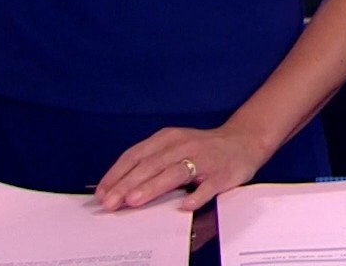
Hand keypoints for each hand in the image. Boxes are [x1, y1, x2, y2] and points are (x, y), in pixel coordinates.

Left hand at [94, 124, 266, 212]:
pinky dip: (197, 196)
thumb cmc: (202, 149)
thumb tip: (119, 188)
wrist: (244, 140)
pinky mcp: (222, 173)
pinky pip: (208, 186)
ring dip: (153, 187)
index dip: (117, 173)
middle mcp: (184, 145)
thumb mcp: (174, 147)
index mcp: (168, 138)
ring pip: (175, 173)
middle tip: (110, 202)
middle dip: (128, 184)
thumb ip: (151, 163)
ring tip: (134, 201)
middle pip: (151, 165)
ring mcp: (204, 159)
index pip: (136, 155)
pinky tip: (185, 206)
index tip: (101, 192)